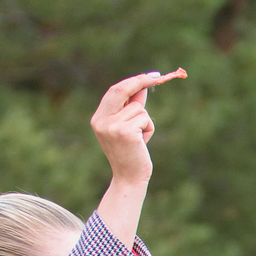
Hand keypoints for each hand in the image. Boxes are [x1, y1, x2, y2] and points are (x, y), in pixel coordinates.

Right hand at [90, 69, 183, 187]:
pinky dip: (149, 129)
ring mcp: (113, 126)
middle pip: (121, 90)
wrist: (129, 179)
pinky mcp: (126, 132)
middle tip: (157, 77)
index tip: (148, 76)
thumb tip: (142, 87)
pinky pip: (145, 119)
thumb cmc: (130, 154)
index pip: (114, 92)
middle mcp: (102, 121)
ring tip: (140, 139)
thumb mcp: (128, 127)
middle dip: (140, 81)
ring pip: (139, 108)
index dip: (132, 82)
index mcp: (99, 118)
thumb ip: (132, 107)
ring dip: (146, 121)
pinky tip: (143, 143)